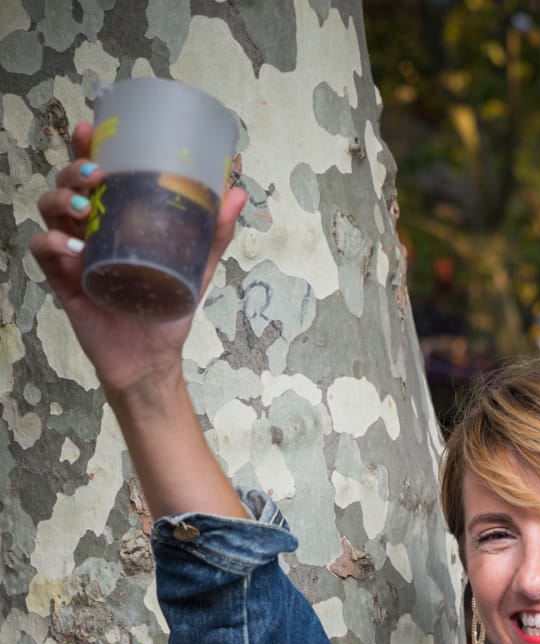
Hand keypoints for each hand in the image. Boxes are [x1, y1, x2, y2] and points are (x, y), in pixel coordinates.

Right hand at [30, 120, 245, 400]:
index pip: (95, 173)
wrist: (151, 360)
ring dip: (61, 199)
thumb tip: (237, 194)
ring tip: (85, 207)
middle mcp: (90, 230)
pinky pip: (43, 252)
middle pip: (68, 183)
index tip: (91, 129)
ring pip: (50, 209)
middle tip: (96, 174)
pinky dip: (51, 244)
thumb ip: (213, 234)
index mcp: (116, 218)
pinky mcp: (63, 280)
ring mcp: (73, 253)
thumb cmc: (167, 309)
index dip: (87, 147)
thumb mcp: (196, 268)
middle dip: (74, 169)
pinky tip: (70, 248)